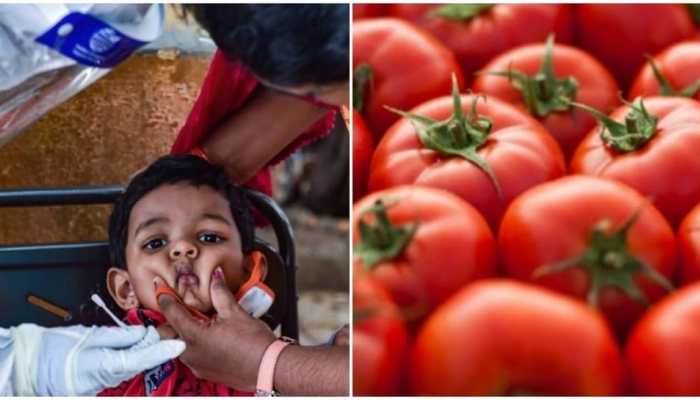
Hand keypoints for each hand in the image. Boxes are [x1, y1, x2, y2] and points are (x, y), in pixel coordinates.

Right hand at [9, 324, 184, 394]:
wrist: (30, 367)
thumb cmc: (53, 350)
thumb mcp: (88, 336)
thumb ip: (118, 336)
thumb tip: (140, 332)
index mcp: (104, 365)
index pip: (141, 358)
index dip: (161, 351)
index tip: (178, 345)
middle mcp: (107, 378)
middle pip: (140, 362)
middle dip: (155, 348)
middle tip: (169, 334)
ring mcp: (103, 383)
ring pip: (132, 365)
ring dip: (143, 352)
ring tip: (154, 336)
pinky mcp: (99, 383)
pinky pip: (121, 369)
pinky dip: (130, 357)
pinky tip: (136, 347)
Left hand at [156, 268, 275, 390]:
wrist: (269, 368)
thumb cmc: (254, 344)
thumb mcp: (235, 312)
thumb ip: (220, 292)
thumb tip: (216, 276)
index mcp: (193, 336)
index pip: (171, 312)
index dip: (164, 295)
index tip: (160, 286)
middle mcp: (189, 353)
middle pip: (167, 332)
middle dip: (170, 317)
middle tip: (178, 303)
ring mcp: (196, 364)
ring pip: (178, 344)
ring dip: (181, 330)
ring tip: (194, 318)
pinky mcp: (204, 371)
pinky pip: (190, 354)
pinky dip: (192, 342)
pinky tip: (206, 334)